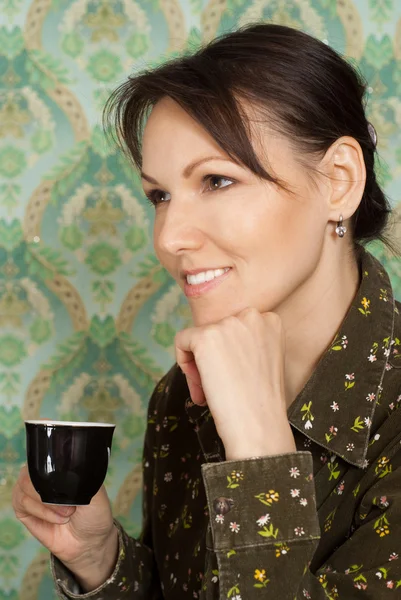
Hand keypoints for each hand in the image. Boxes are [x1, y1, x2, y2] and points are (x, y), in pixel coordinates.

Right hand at [12, 466, 117, 590]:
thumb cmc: (93, 512)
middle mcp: (42, 475)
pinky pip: (22, 504)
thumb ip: (83, 475)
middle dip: (49, 492)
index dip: (52, 470)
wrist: (88, 541)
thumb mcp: (95, 490)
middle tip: (70, 507)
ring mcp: (30, 491)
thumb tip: (73, 465)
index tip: (67, 488)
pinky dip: (41, 512)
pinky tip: (56, 520)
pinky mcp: (23, 509)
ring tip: (66, 515)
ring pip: (24, 487)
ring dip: (47, 505)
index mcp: (59, 465)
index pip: (45, 456)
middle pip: (30, 472)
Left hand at [175, 308, 295, 459]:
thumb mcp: (262, 360)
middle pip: (216, 330)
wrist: (260, 425)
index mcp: (270, 321)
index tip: (232, 376)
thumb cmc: (261, 402)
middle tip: (220, 386)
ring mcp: (228, 324)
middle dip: (213, 358)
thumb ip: (245, 343)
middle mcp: (251, 316)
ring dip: (200, 364)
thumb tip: (217, 343)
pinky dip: (183, 363)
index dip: (229, 354)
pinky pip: (182, 341)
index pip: (235, 328)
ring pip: (199, 337)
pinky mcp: (206, 336)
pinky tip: (199, 386)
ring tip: (210, 391)